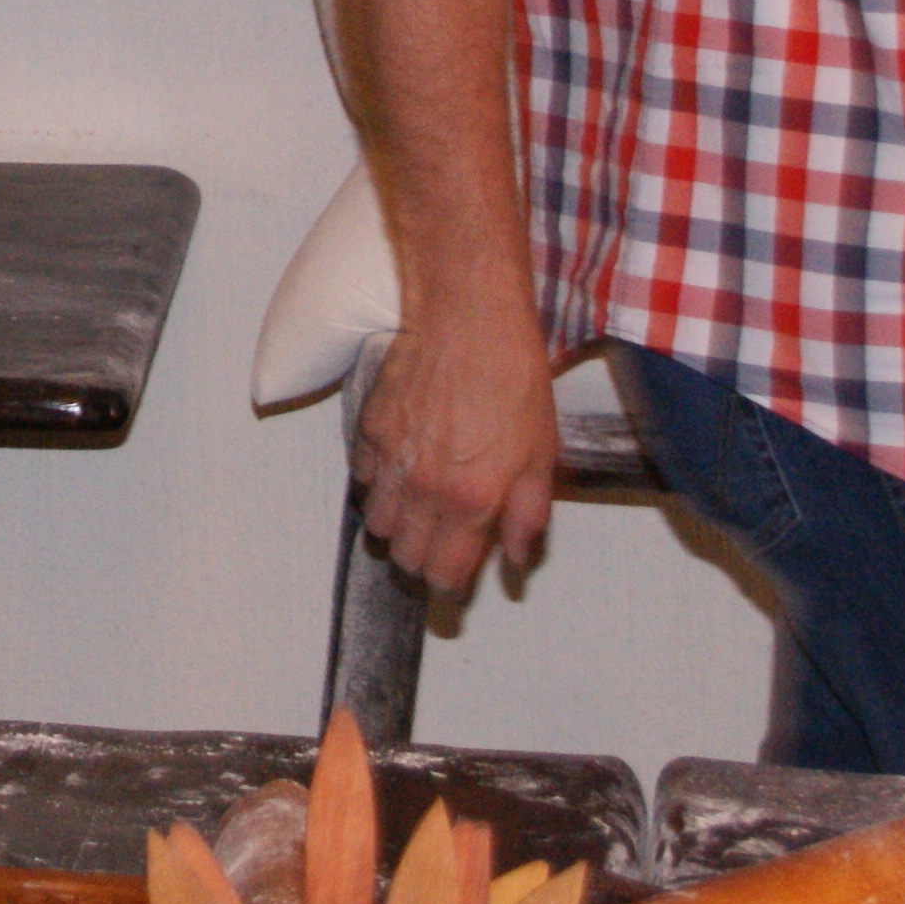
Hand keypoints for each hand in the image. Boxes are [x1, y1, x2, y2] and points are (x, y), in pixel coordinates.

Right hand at [353, 308, 558, 598]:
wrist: (469, 319)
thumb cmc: (513, 379)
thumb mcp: (543, 454)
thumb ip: (528, 514)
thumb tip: (517, 557)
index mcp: (471, 501)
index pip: (445, 572)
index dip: (451, 584)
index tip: (457, 580)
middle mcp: (423, 489)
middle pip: (404, 555)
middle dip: (422, 559)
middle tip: (440, 543)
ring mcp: (390, 459)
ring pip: (376, 521)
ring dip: (395, 524)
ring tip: (418, 506)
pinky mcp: (370, 428)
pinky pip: (361, 475)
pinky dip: (376, 480)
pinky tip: (400, 465)